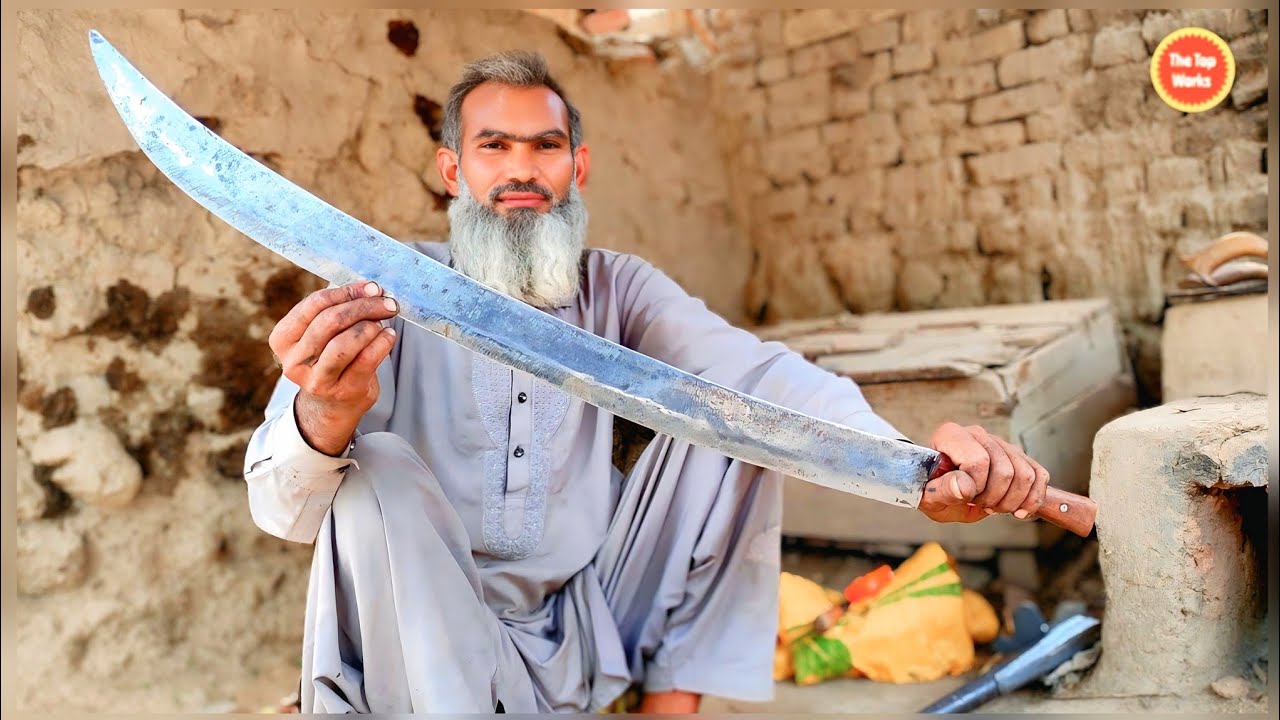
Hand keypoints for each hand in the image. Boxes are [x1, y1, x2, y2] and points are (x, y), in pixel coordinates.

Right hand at [268, 280, 399, 454]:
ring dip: (370, 326)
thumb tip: (369, 289)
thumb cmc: (329, 359)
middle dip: (363, 307)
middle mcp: (295, 361)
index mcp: (283, 339)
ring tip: (383, 323)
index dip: (345, 292)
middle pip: (330, 322)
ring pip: (344, 343)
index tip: (370, 288)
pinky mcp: (343, 392)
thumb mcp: (321, 335)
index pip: (313, 305)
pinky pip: (365, 361)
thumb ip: (337, 311)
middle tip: (386, 303)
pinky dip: (382, 343)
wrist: (332, 405)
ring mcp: (318, 380)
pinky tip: (389, 336)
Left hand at [917, 422, 1048, 523]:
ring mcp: (1000, 443)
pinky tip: (1018, 510)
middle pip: (1005, 470)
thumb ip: (942, 490)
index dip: (975, 487)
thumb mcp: (928, 497)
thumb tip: (964, 486)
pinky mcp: (1017, 455)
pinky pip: (1039, 475)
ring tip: (993, 506)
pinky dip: (1032, 498)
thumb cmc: (932, 490)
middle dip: (994, 498)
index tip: (965, 496)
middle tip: (979, 504)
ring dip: (1012, 500)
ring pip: (1025, 474)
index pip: (978, 461)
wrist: (941, 488)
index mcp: (951, 436)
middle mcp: (977, 434)